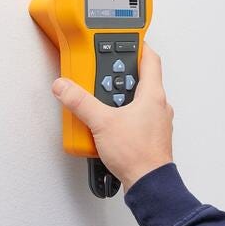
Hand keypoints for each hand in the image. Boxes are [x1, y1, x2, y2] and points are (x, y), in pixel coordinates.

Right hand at [51, 44, 173, 191]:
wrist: (149, 184)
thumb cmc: (138, 154)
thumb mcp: (102, 122)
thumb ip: (81, 102)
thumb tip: (66, 87)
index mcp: (153, 95)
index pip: (150, 59)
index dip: (139, 46)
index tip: (127, 41)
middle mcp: (159, 106)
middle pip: (141, 79)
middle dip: (120, 76)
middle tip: (103, 76)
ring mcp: (156, 122)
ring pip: (138, 100)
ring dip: (120, 98)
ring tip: (102, 102)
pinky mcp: (150, 137)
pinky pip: (136, 118)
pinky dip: (123, 116)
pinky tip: (108, 124)